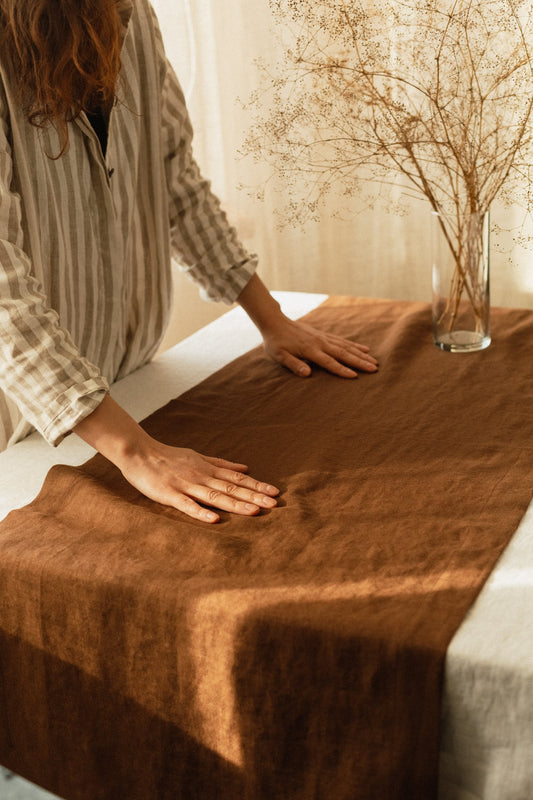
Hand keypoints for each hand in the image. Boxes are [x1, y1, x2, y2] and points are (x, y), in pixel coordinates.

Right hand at [73, 395, 278, 522]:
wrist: (139, 452)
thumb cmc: (169, 456)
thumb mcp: (198, 457)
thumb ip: (222, 464)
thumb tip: (246, 467)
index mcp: (208, 469)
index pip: (237, 478)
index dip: (257, 485)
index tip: (275, 492)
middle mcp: (201, 476)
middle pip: (231, 488)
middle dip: (253, 496)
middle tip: (274, 504)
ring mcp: (186, 485)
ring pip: (214, 496)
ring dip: (235, 504)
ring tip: (254, 511)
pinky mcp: (169, 495)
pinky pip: (187, 505)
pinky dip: (200, 512)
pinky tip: (214, 520)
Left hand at [237, 274, 377, 377]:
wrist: (275, 322)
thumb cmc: (276, 342)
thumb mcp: (279, 356)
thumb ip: (294, 364)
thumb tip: (307, 374)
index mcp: (310, 350)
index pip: (329, 362)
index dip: (341, 370)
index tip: (355, 376)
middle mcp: (320, 343)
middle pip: (343, 353)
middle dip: (359, 362)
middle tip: (374, 369)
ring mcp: (324, 338)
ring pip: (346, 347)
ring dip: (361, 354)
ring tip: (374, 362)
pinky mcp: (324, 335)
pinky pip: (343, 341)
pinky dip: (355, 345)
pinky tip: (365, 349)